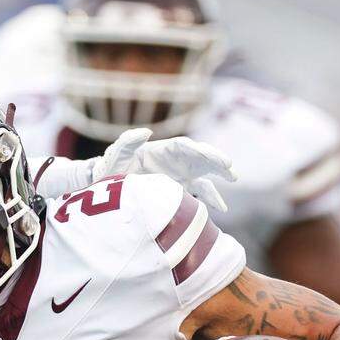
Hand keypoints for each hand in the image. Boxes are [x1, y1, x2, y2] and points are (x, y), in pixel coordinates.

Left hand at [92, 128, 235, 211]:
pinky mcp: (178, 193)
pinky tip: (221, 207)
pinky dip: (209, 200)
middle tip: (230, 169)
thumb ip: (128, 140)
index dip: (202, 151)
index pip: (186, 147)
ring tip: (232, 181)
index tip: (213, 157)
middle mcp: (174, 162)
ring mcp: (178, 177)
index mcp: (162, 150)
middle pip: (200, 158)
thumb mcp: (116, 153)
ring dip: (218, 179)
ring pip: (203, 176)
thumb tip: (147, 131)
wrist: (107, 188)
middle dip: (216, 162)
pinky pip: (197, 196)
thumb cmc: (111, 167)